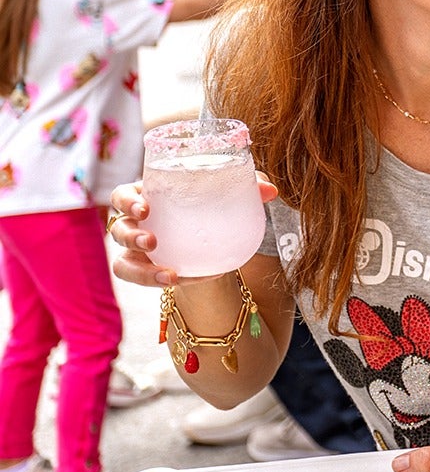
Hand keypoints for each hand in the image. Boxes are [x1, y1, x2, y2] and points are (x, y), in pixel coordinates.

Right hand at [107, 176, 278, 287]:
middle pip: (117, 229)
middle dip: (130, 236)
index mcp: (147, 197)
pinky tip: (185, 281)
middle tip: (152, 241)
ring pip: (123, 264)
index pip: (122, 196)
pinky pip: (147, 281)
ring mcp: (137, 253)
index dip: (126, 201)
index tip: (144, 207)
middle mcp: (136, 225)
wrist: (211, 242)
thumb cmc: (212, 208)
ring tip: (168, 275)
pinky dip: (162, 283)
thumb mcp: (227, 195)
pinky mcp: (147, 273)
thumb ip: (248, 188)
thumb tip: (270, 190)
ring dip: (141, 270)